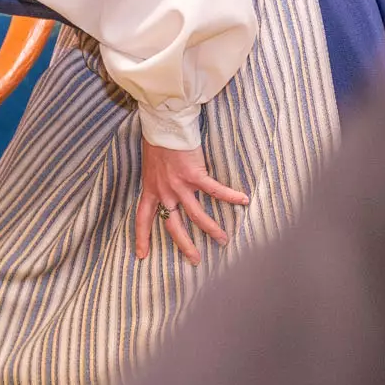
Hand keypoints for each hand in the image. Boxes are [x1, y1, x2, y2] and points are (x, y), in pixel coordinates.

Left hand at [133, 140, 248, 266]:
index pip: (143, 218)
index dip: (142, 238)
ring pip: (196, 215)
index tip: (142, 255)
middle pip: (173, 225)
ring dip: (211, 229)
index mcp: (150, 190)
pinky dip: (230, 196)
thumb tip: (166, 185)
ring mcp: (179, 185)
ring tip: (223, 240)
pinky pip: (214, 190)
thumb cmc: (157, 141)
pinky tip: (243, 201)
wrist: (163, 125)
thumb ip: (158, 180)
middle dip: (185, 245)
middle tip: (195, 260)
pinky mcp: (194, 174)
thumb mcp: (150, 166)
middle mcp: (164, 192)